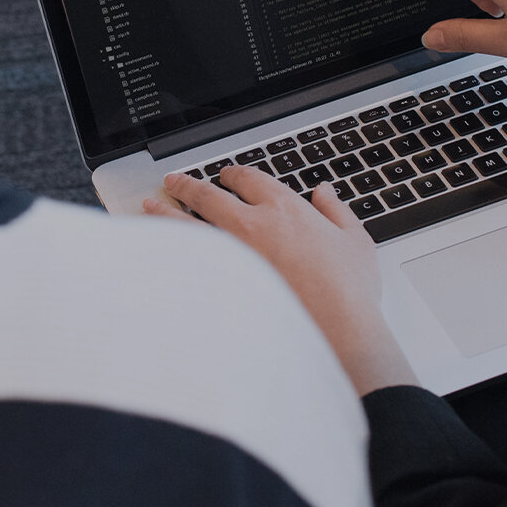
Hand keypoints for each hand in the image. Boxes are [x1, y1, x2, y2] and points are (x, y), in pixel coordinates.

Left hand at [145, 166, 417, 395]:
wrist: (335, 332)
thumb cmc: (347, 291)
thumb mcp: (355, 242)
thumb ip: (337, 211)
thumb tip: (324, 193)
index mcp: (284, 208)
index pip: (249, 179)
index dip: (233, 174)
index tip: (226, 176)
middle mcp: (251, 225)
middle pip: (208, 194)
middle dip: (187, 184)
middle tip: (174, 181)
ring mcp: (230, 256)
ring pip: (187, 224)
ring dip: (165, 212)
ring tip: (150, 205)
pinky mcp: (219, 286)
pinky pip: (186, 261)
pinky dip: (168, 251)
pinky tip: (157, 250)